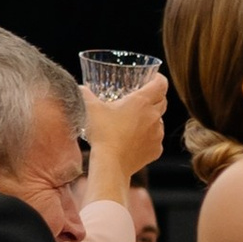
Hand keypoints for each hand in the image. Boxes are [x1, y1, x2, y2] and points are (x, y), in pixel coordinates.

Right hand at [86, 71, 168, 196]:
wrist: (110, 163)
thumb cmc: (102, 133)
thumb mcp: (90, 108)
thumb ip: (85, 94)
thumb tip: (80, 88)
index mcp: (142, 101)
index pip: (161, 83)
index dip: (158, 78)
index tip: (153, 78)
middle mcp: (154, 116)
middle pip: (162, 101)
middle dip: (155, 98)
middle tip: (142, 99)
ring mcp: (157, 134)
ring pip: (160, 121)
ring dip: (151, 119)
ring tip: (135, 122)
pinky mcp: (156, 150)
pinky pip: (156, 139)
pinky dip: (149, 137)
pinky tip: (135, 140)